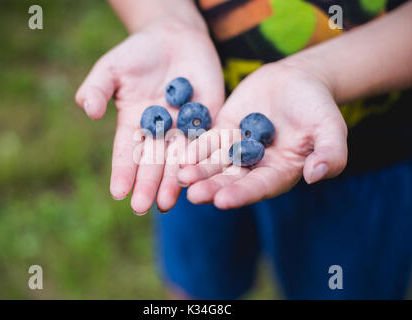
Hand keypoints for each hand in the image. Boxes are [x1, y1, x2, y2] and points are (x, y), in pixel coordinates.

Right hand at [75, 21, 223, 213]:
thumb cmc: (138, 52)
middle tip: (141, 207)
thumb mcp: (111, 68)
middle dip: (146, 184)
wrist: (175, 36)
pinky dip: (202, 159)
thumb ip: (97, 88)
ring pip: (179, 160)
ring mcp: (184, 128)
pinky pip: (206, 142)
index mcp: (134, 125)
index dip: (122, 172)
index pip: (127, 153)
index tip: (117, 193)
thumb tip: (88, 111)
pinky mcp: (208, 119)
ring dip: (173, 181)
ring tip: (168, 202)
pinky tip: (199, 176)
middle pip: (152, 163)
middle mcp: (159, 133)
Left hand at [178, 62, 347, 208]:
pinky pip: (207, 142)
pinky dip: (194, 148)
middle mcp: (255, 166)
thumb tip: (316, 176)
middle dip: (212, 187)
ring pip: (215, 164)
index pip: (260, 187)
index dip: (242, 194)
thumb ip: (330, 153)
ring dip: (198, 171)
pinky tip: (179, 154)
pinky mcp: (223, 132)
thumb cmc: (318, 106)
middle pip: (232, 180)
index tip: (222, 201)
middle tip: (193, 195)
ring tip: (180, 177)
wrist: (297, 80)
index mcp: (280, 172)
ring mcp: (237, 149)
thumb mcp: (331, 128)